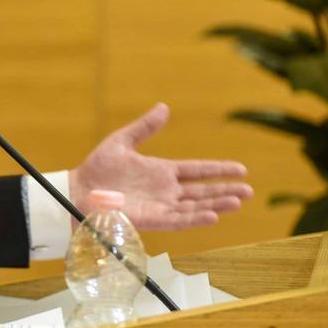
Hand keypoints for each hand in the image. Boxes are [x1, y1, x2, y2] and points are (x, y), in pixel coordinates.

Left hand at [69, 103, 252, 230]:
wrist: (78, 190)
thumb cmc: (98, 168)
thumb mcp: (122, 142)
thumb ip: (144, 128)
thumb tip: (164, 107)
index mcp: (162, 172)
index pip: (197, 171)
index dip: (218, 170)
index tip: (241, 169)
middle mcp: (165, 191)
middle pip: (202, 191)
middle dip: (225, 191)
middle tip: (249, 190)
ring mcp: (160, 206)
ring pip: (195, 207)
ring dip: (216, 204)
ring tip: (238, 201)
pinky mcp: (151, 219)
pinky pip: (177, 220)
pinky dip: (195, 218)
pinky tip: (213, 215)